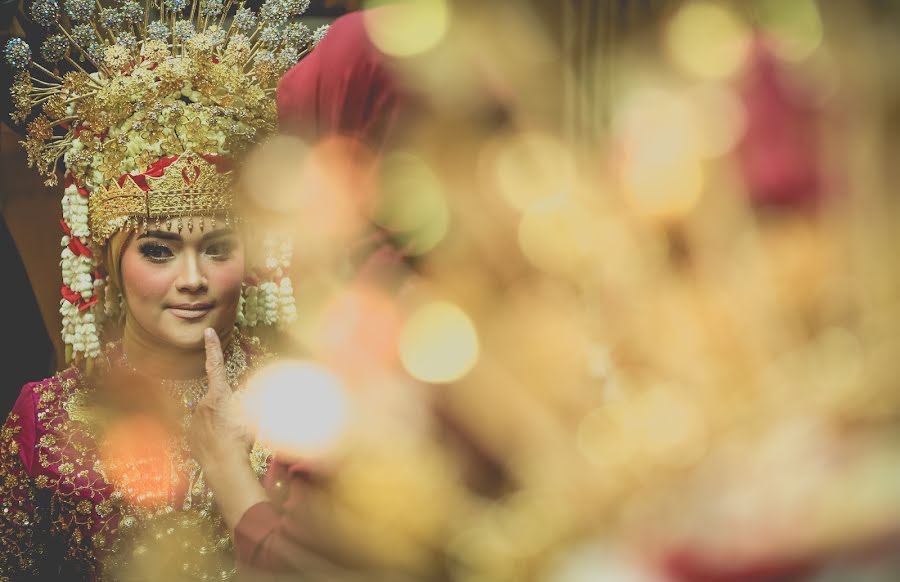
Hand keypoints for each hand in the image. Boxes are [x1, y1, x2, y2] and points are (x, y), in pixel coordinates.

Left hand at [189, 328, 246, 467]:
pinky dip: (212, 435)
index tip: (207, 332)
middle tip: (237, 425)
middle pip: (218, 399)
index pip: (216, 365)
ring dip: (219, 423)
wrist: (224, 466)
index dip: (212, 347)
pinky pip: (203, 430)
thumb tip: (253, 390)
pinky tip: (220, 446)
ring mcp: (194, 421)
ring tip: (229, 439)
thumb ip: (252, 399)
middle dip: (227, 409)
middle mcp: (203, 404)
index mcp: (219, 395)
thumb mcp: (253, 414)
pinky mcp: (190, 436)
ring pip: (210, 416)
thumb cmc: (241, 439)